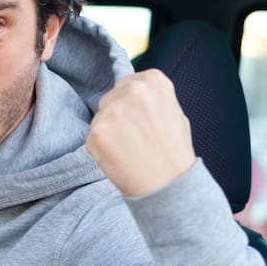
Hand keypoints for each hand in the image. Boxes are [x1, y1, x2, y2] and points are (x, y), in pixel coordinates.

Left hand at [85, 69, 195, 197]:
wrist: (169, 185)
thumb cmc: (174, 152)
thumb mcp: (174, 112)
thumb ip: (151, 98)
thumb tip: (130, 93)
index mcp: (153, 80)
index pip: (126, 84)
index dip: (130, 104)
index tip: (139, 120)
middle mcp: (132, 90)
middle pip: (110, 98)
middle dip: (117, 116)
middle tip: (134, 138)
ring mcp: (112, 110)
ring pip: (100, 118)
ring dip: (108, 132)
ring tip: (129, 149)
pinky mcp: (96, 132)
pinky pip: (92, 137)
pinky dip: (101, 149)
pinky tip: (119, 158)